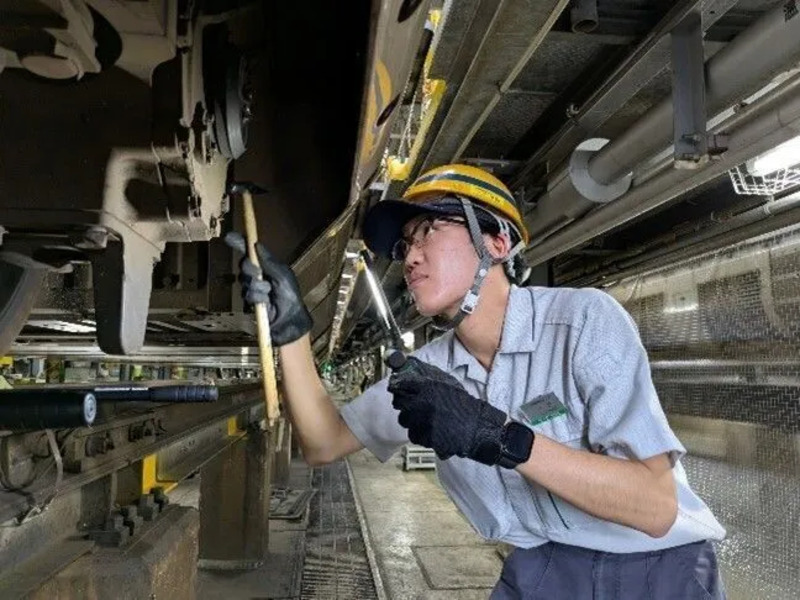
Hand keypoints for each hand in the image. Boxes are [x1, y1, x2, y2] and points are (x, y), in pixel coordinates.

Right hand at [225, 231, 312, 346]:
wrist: (290, 318)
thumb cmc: (290, 296)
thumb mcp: (283, 275)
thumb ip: (270, 261)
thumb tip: (257, 245)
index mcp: (266, 265)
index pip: (250, 252)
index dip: (240, 243)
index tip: (230, 237)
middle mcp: (257, 274)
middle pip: (244, 264)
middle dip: (251, 268)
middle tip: (260, 274)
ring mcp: (251, 287)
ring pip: (245, 281)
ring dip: (259, 287)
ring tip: (270, 293)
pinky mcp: (249, 300)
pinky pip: (248, 294)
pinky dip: (259, 298)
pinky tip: (267, 302)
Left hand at [388, 357, 506, 463]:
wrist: (476, 426)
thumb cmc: (464, 405)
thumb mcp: (446, 383)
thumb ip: (427, 377)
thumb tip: (410, 372)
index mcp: (427, 387)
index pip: (400, 382)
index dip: (397, 384)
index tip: (396, 386)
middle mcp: (422, 403)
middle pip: (399, 402)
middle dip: (404, 402)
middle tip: (413, 403)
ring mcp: (422, 421)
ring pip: (404, 419)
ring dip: (411, 418)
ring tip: (424, 417)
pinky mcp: (425, 437)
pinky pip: (413, 434)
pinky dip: (418, 431)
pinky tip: (428, 427)